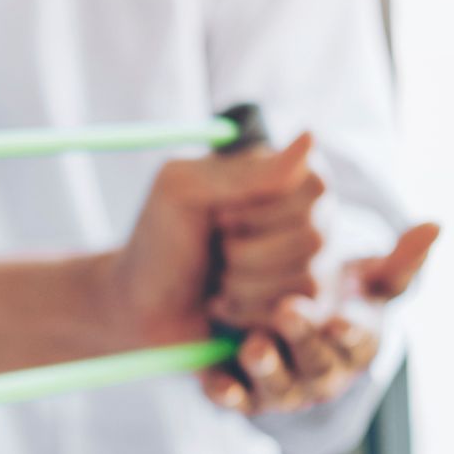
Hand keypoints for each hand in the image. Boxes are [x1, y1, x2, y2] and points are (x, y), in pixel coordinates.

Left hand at [99, 133, 317, 346]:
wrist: (139, 308)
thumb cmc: (159, 242)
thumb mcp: (184, 192)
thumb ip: (247, 172)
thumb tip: (311, 137)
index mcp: (280, 175)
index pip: (314, 187)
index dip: (261, 210)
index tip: (218, 217)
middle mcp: (305, 216)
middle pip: (314, 236)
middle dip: (246, 253)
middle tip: (214, 251)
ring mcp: (308, 264)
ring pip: (307, 279)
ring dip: (244, 285)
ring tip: (216, 282)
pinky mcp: (299, 309)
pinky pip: (301, 316)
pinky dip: (251, 314)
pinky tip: (226, 309)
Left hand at [201, 223, 438, 413]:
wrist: (274, 316)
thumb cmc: (330, 295)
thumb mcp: (363, 278)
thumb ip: (397, 259)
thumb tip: (435, 225)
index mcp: (355, 342)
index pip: (359, 339)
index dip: (352, 331)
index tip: (344, 318)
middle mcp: (322, 370)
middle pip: (317, 364)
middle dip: (304, 341)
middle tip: (288, 311)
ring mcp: (282, 386)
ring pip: (277, 386)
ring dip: (267, 369)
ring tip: (253, 345)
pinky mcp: (242, 393)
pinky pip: (234, 399)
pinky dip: (226, 394)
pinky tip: (214, 381)